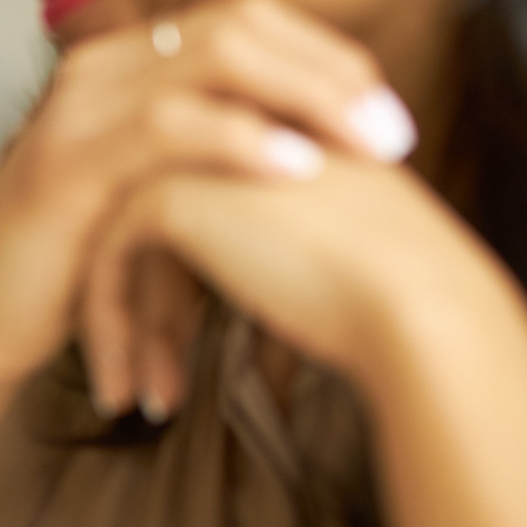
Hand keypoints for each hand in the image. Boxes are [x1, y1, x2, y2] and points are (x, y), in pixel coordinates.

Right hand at [0, 0, 415, 398]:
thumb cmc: (69, 268)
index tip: (384, 108)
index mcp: (126, 67)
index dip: (323, 54)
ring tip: (366, 145)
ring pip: (212, 59)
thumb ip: (209, 158)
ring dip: (304, 97)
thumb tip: (310, 151)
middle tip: (393, 129)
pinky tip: (297, 168)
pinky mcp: (68, 161)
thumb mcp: (150, 196)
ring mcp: (81, 108)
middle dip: (329, 71)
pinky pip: (167, 126)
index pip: (245, 20)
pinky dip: (240, 140)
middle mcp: (103, 69)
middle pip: (240, 26)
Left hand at [78, 153, 503, 413]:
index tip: (187, 349)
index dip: (186, 284)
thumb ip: (286, 254)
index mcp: (282, 131)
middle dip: (151, 309)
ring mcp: (197, 152)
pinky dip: (110, 326)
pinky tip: (126, 395)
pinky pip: (108, 257)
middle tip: (156, 383)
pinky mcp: (170, 193)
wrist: (418, 302)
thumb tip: (259, 313)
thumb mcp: (338, 254)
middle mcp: (236, 126)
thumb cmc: (402, 297)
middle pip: (161, 220)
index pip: (206, 200)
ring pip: (124, 238)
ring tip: (142, 399)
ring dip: (127, 326)